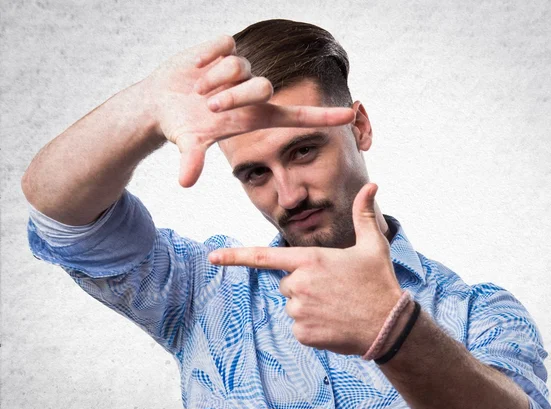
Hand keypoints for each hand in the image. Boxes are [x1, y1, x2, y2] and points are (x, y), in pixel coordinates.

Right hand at [143, 35, 355, 187]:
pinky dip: (205, 59)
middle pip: (263, 87)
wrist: (161, 102)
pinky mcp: (225, 48)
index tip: (350, 116)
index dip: (323, 117)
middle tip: (209, 107)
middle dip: (233, 97)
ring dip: (215, 80)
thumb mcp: (189, 143)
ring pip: (240, 66)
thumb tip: (185, 181)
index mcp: (256, 117)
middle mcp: (253, 92)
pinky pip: (223, 46)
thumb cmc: (183, 127)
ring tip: (197, 91)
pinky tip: (194, 69)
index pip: (298, 116)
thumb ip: (192, 159)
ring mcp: (240, 69)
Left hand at [206, 183, 404, 355]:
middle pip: (286, 283)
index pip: (264, 256)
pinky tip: (334, 323)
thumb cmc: (379, 282)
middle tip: (333, 290)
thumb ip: (364, 215)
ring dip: (308, 306)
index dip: (235, 256)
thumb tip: (371, 185)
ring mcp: (299, 311)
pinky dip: (313, 327)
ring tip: (336, 307)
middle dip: (303, 285)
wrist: (389, 325)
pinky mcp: (303, 333)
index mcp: (310, 260)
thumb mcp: (373, 245)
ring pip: (292, 305)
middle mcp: (299, 285)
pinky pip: (299, 327)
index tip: (212, 258)